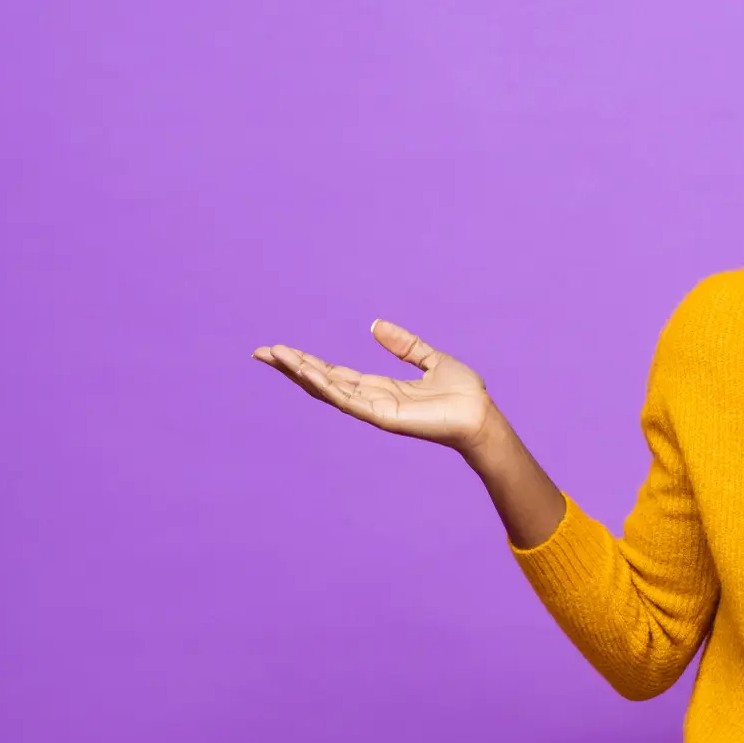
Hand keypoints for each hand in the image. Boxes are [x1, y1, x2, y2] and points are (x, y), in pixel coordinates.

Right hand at [251, 319, 494, 454]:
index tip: (281, 349)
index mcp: (381, 388)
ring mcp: (374, 410)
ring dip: (300, 373)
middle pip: (323, 382)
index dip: (308, 361)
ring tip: (274, 356)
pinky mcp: (383, 417)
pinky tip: (305, 371)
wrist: (482, 415)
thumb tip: (374, 325)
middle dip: (292, 367)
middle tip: (261, 352)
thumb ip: (403, 344)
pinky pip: (347, 400)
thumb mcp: (429, 359)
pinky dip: (325, 386)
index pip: (335, 373)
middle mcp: (372, 400)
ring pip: (328, 390)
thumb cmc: (463, 393)